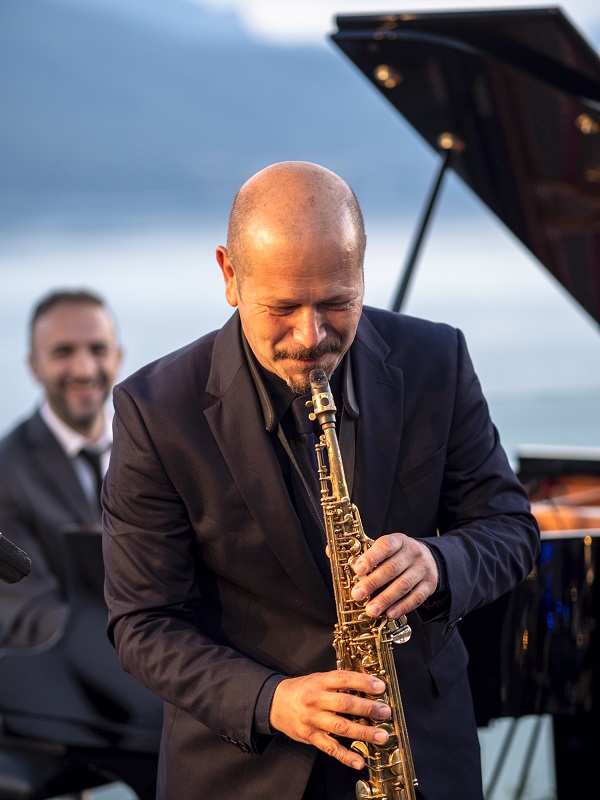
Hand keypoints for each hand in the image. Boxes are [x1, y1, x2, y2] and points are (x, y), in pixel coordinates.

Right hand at [269, 671, 391, 769]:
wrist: (275, 703)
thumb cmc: (302, 690)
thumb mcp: (318, 679)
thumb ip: (338, 684)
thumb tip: (366, 687)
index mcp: (320, 681)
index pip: (344, 679)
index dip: (363, 682)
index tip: (380, 686)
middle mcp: (316, 699)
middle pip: (345, 704)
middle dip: (368, 708)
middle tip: (385, 712)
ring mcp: (313, 720)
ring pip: (341, 727)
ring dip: (363, 732)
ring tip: (381, 736)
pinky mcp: (310, 737)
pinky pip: (330, 748)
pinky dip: (345, 756)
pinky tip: (359, 761)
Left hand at [350, 533, 438, 617]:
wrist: (429, 558)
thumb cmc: (400, 555)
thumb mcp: (389, 549)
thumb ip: (375, 558)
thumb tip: (357, 574)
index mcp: (399, 541)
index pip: (385, 546)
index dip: (371, 558)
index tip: (358, 570)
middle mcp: (413, 553)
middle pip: (392, 568)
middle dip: (372, 583)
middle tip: (357, 595)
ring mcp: (422, 569)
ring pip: (403, 585)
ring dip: (385, 599)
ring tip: (371, 610)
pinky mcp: (429, 585)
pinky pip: (416, 598)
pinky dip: (402, 607)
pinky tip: (390, 614)